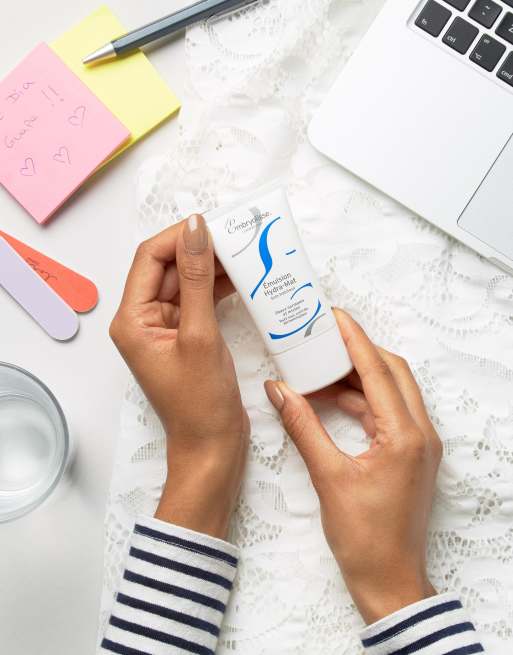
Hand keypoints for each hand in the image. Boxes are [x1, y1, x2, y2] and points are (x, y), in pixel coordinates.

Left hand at [110, 215, 248, 539]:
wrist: (212, 446)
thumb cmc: (200, 403)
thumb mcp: (200, 335)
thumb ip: (198, 279)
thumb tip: (194, 229)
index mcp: (132, 319)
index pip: (150, 258)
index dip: (179, 236)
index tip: (213, 224)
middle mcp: (143, 319)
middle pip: (169, 267)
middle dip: (200, 249)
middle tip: (235, 234)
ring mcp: (166, 327)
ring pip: (187, 281)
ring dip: (212, 266)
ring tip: (244, 251)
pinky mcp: (186, 335)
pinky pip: (199, 300)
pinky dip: (218, 287)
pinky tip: (241, 278)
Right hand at [264, 308, 440, 623]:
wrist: (389, 580)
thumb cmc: (363, 537)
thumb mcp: (326, 476)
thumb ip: (302, 427)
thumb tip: (278, 390)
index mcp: (405, 436)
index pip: (379, 371)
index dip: (355, 339)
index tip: (334, 315)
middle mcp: (421, 434)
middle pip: (394, 372)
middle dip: (360, 350)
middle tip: (328, 335)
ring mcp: (420, 444)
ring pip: (394, 391)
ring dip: (361, 376)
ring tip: (325, 364)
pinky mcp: (412, 454)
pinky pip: (390, 413)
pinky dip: (365, 400)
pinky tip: (336, 398)